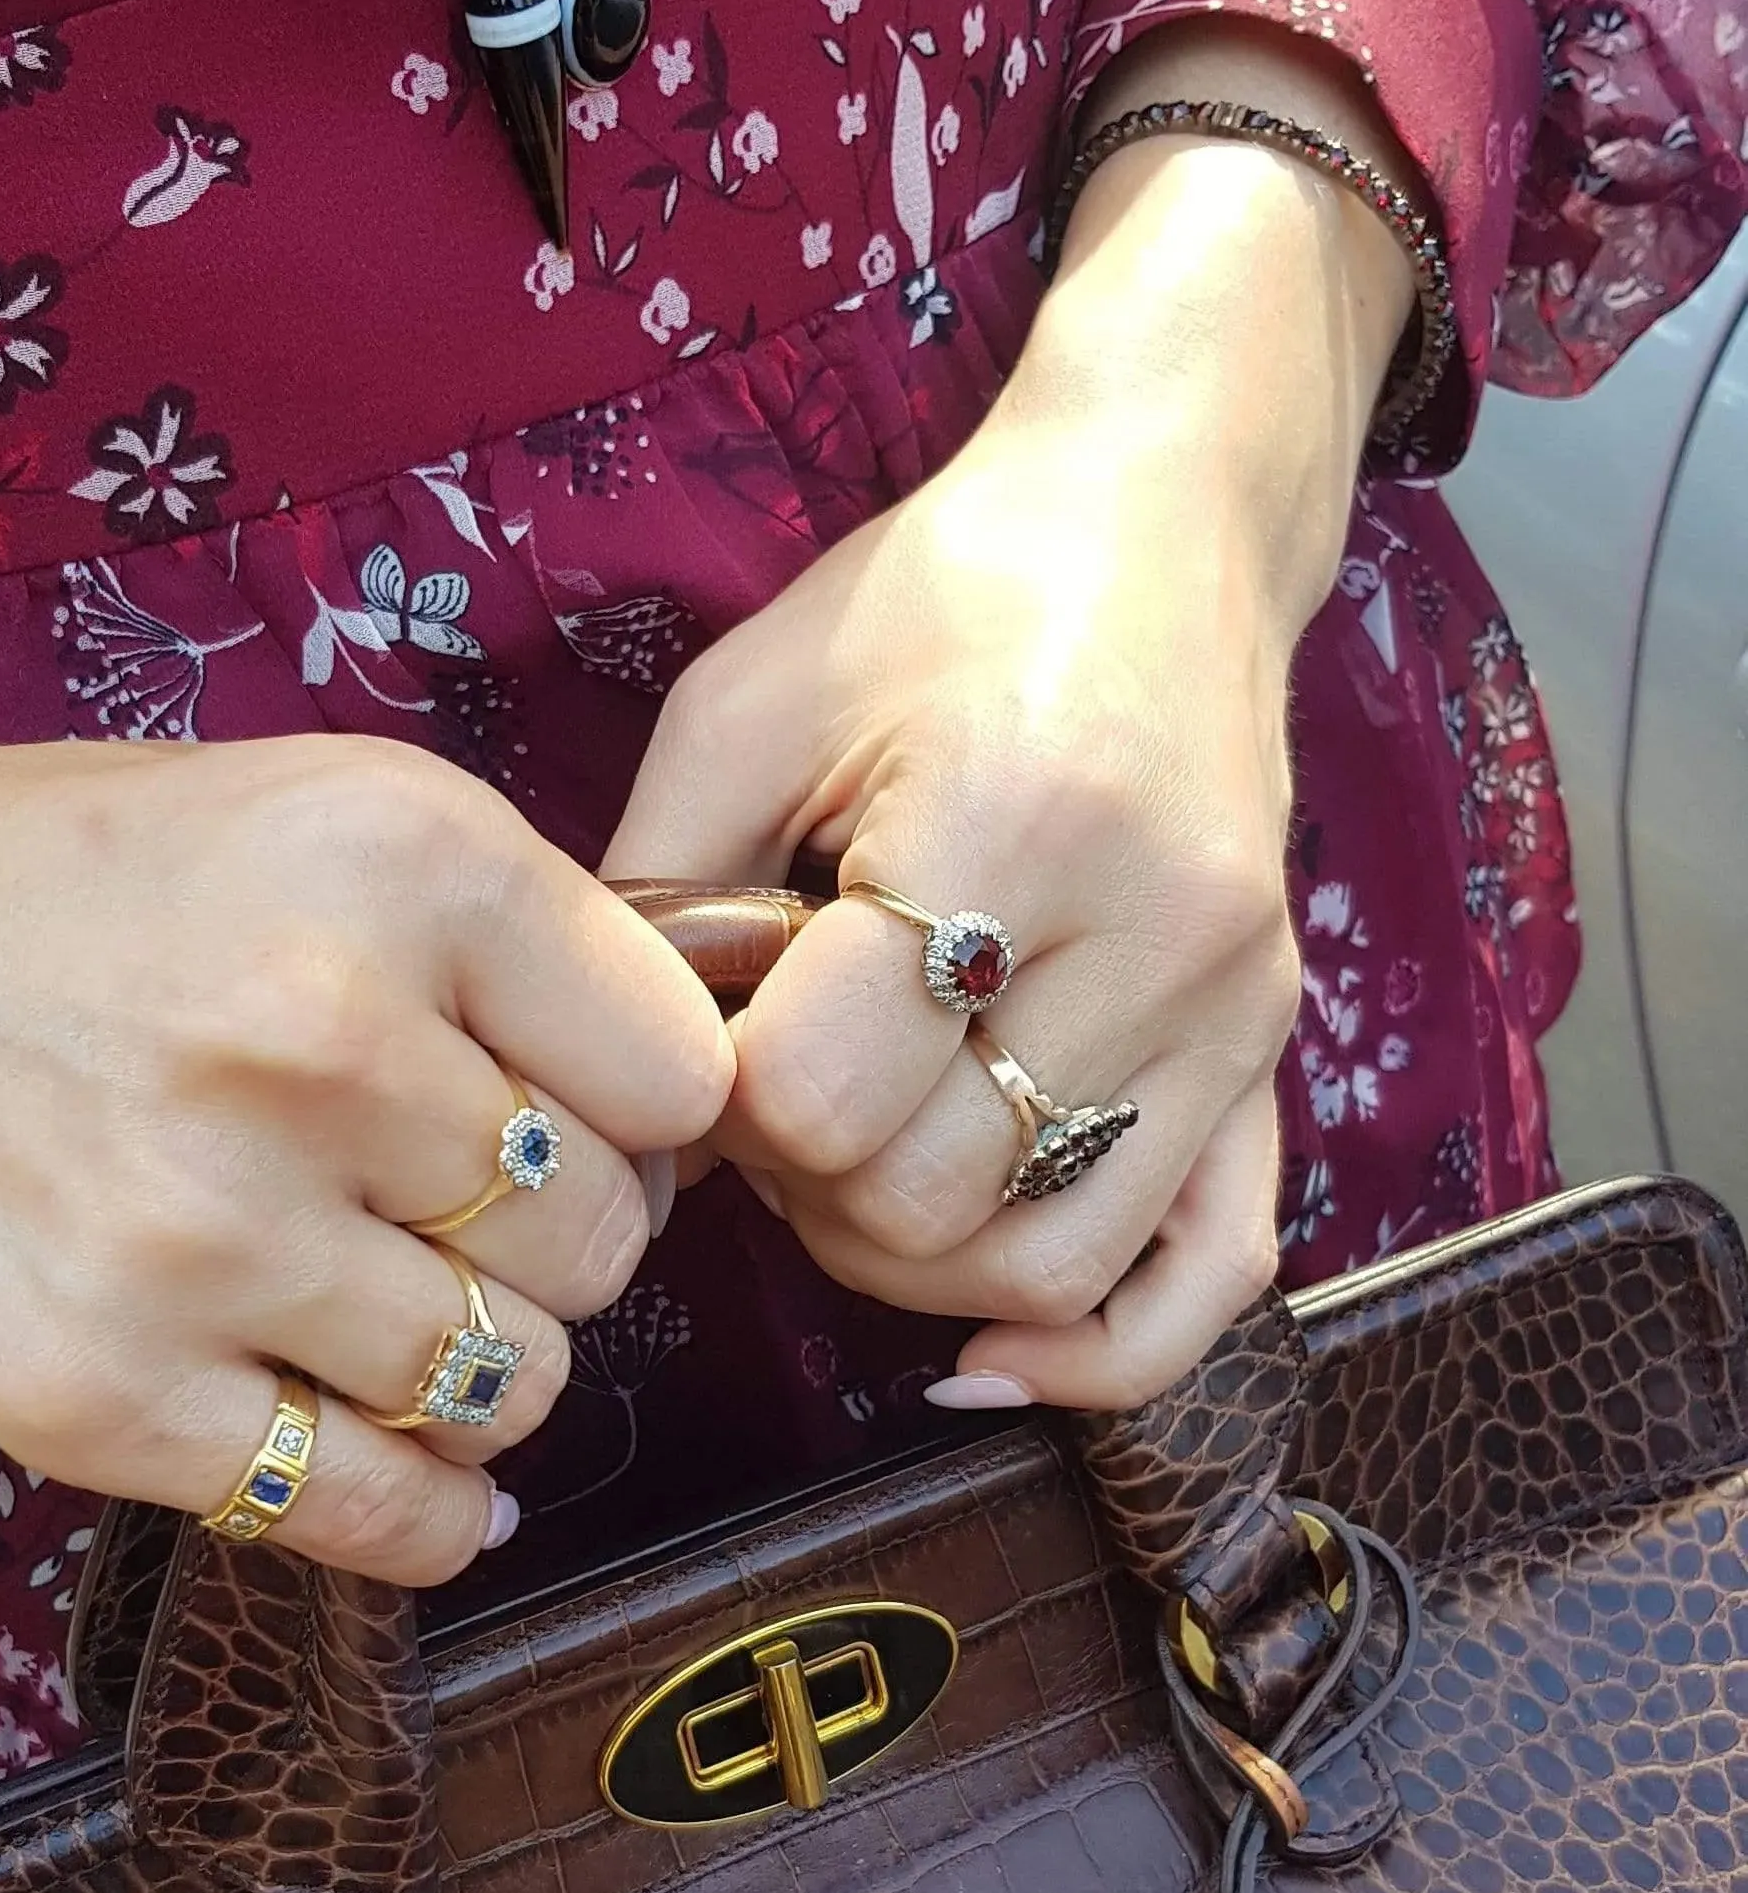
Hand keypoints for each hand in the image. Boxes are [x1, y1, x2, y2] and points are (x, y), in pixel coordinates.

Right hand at [0, 621, 730, 1583]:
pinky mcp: (102, 1395)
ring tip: (410, 1310)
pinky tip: (424, 1470)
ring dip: (485, 1364)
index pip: (679, 1069)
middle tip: (465, 1210)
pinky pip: (371, 1509)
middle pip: (605, 1239)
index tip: (582, 1111)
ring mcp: (208, 1233)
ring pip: (508, 1382)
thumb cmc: (67, 878)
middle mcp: (320, 1041)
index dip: (643, 1102)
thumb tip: (684, 1104)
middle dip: (558, 1237)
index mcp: (404, 860)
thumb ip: (512, 935)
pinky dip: (427, 1509)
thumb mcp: (319, 810)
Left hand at [607, 41, 1414, 1409]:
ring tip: (854, 1163)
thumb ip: (659, 895)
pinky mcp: (1275, 1048)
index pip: (816, 1097)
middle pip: (924, 1199)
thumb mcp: (746, 702)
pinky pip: (1211, 1273)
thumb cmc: (930, 600)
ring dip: (907, 1260)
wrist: (1159, 528)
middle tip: (772, 1090)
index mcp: (1008, 824)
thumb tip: (618, 1096)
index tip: (717, 1028)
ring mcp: (1234, 1009)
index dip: (722, 1100)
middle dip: (803, 1181)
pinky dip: (1092, 1353)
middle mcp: (1154, 938)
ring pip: (1042, 1265)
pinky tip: (984, 1364)